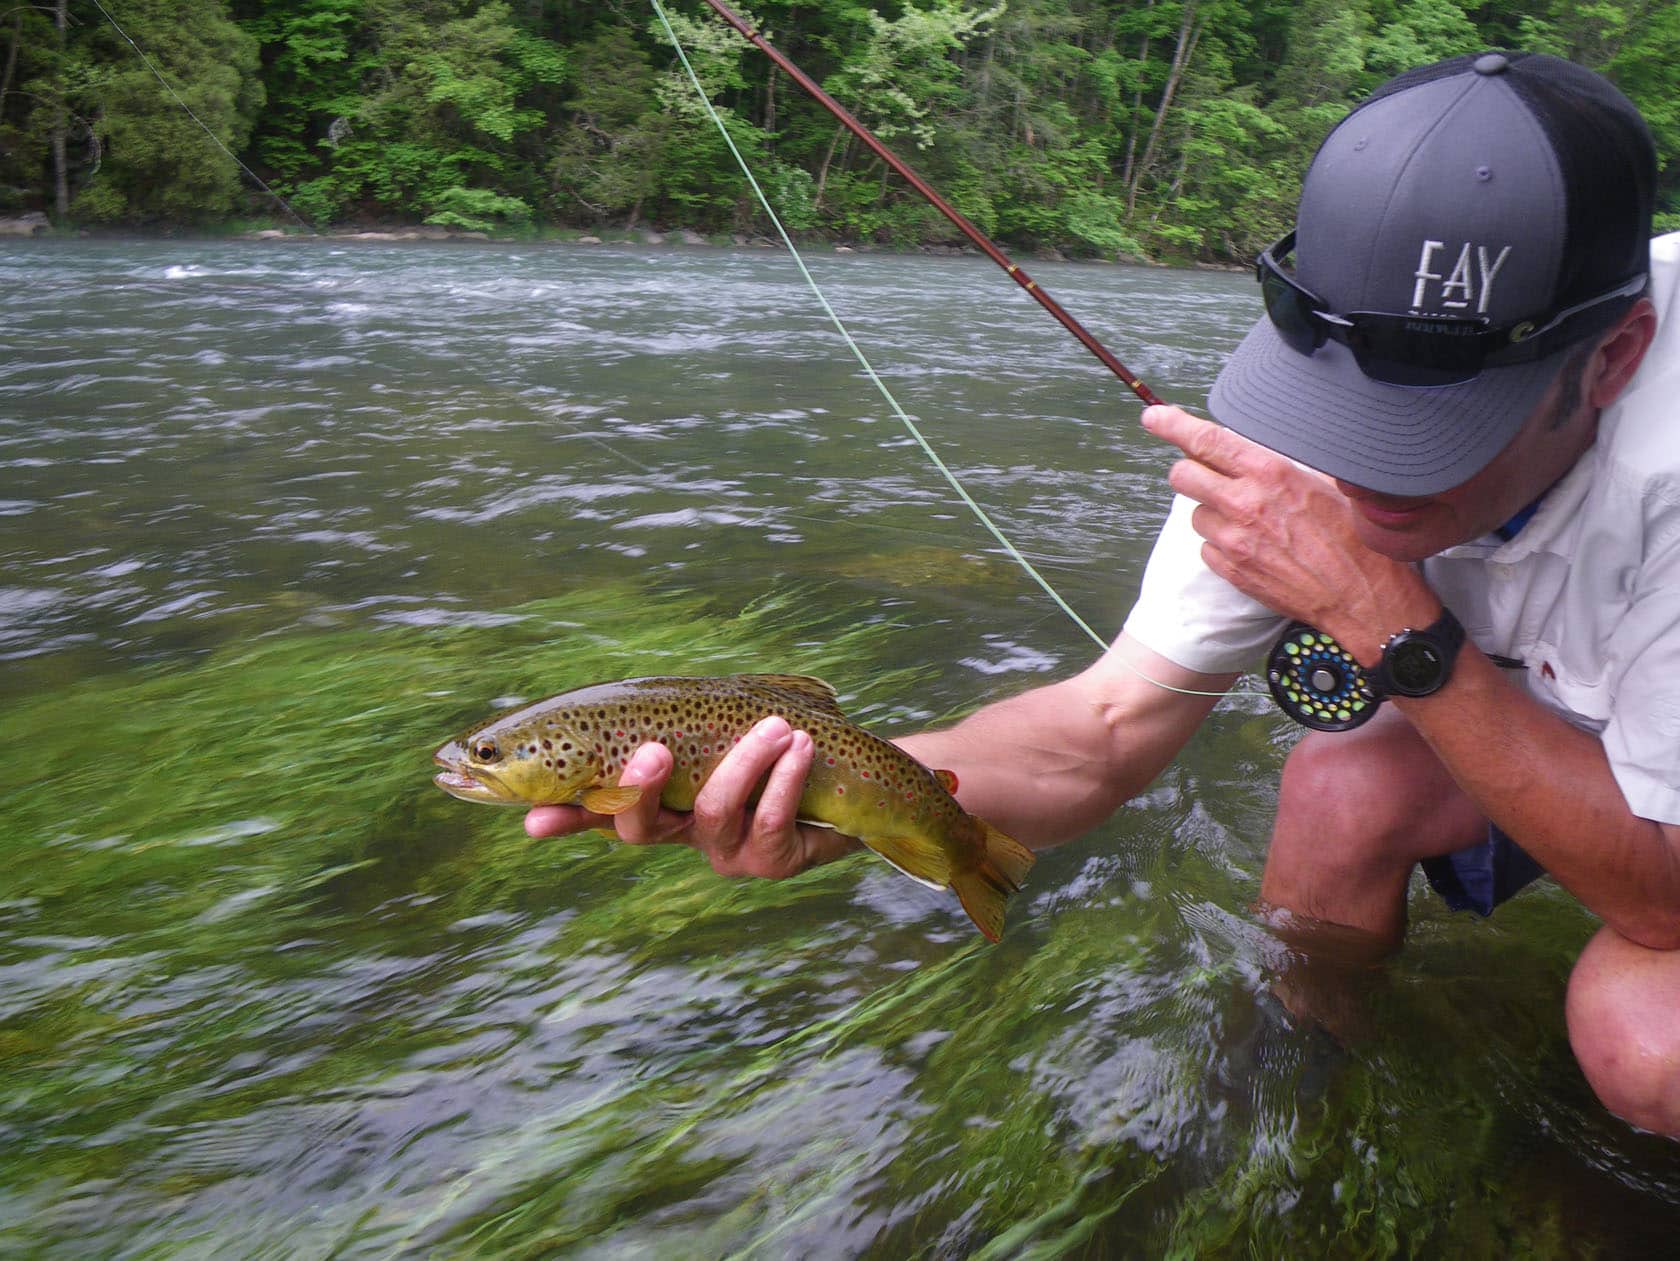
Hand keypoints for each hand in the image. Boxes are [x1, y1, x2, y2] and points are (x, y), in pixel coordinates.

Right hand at [523, 715, 861, 877]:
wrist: (850, 778)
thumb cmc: (776, 745)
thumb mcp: (725, 724)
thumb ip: (680, 718)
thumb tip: (644, 699)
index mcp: (661, 800)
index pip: (600, 811)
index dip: (567, 818)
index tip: (533, 820)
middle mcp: (684, 831)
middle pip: (641, 827)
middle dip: (640, 789)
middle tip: (652, 750)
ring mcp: (727, 852)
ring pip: (714, 812)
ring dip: (744, 763)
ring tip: (775, 725)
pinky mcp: (773, 862)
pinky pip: (770, 821)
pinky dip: (784, 779)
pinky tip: (800, 746)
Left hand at [1140, 404, 1431, 658]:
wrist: (1362, 596)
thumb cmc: (1354, 537)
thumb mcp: (1325, 483)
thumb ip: (1280, 467)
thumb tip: (1254, 452)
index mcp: (1269, 473)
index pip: (1207, 440)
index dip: (1173, 425)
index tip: (1154, 417)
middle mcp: (1245, 504)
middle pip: (1183, 475)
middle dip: (1189, 470)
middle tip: (1206, 473)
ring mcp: (1234, 541)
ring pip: (1196, 514)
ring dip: (1213, 512)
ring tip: (1250, 520)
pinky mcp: (1231, 570)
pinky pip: (1207, 548)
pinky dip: (1222, 544)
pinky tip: (1253, 547)